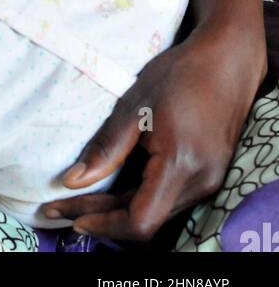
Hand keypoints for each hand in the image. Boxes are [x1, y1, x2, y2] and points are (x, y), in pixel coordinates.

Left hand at [43, 23, 266, 240]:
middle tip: (60, 208)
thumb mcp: (135, 105)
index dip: (104, 224)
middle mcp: (200, 183)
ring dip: (118, 210)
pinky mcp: (208, 176)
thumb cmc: (179, 75)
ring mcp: (208, 182)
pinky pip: (167, 199)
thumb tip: (72, 181)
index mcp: (180, 165)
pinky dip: (137, 198)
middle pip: (146, 219)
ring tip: (80, 202)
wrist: (226, 61)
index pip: (140, 220)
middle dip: (102, 217)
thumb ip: (106, 147)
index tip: (70, 216)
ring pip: (156, 212)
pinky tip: (112, 191)